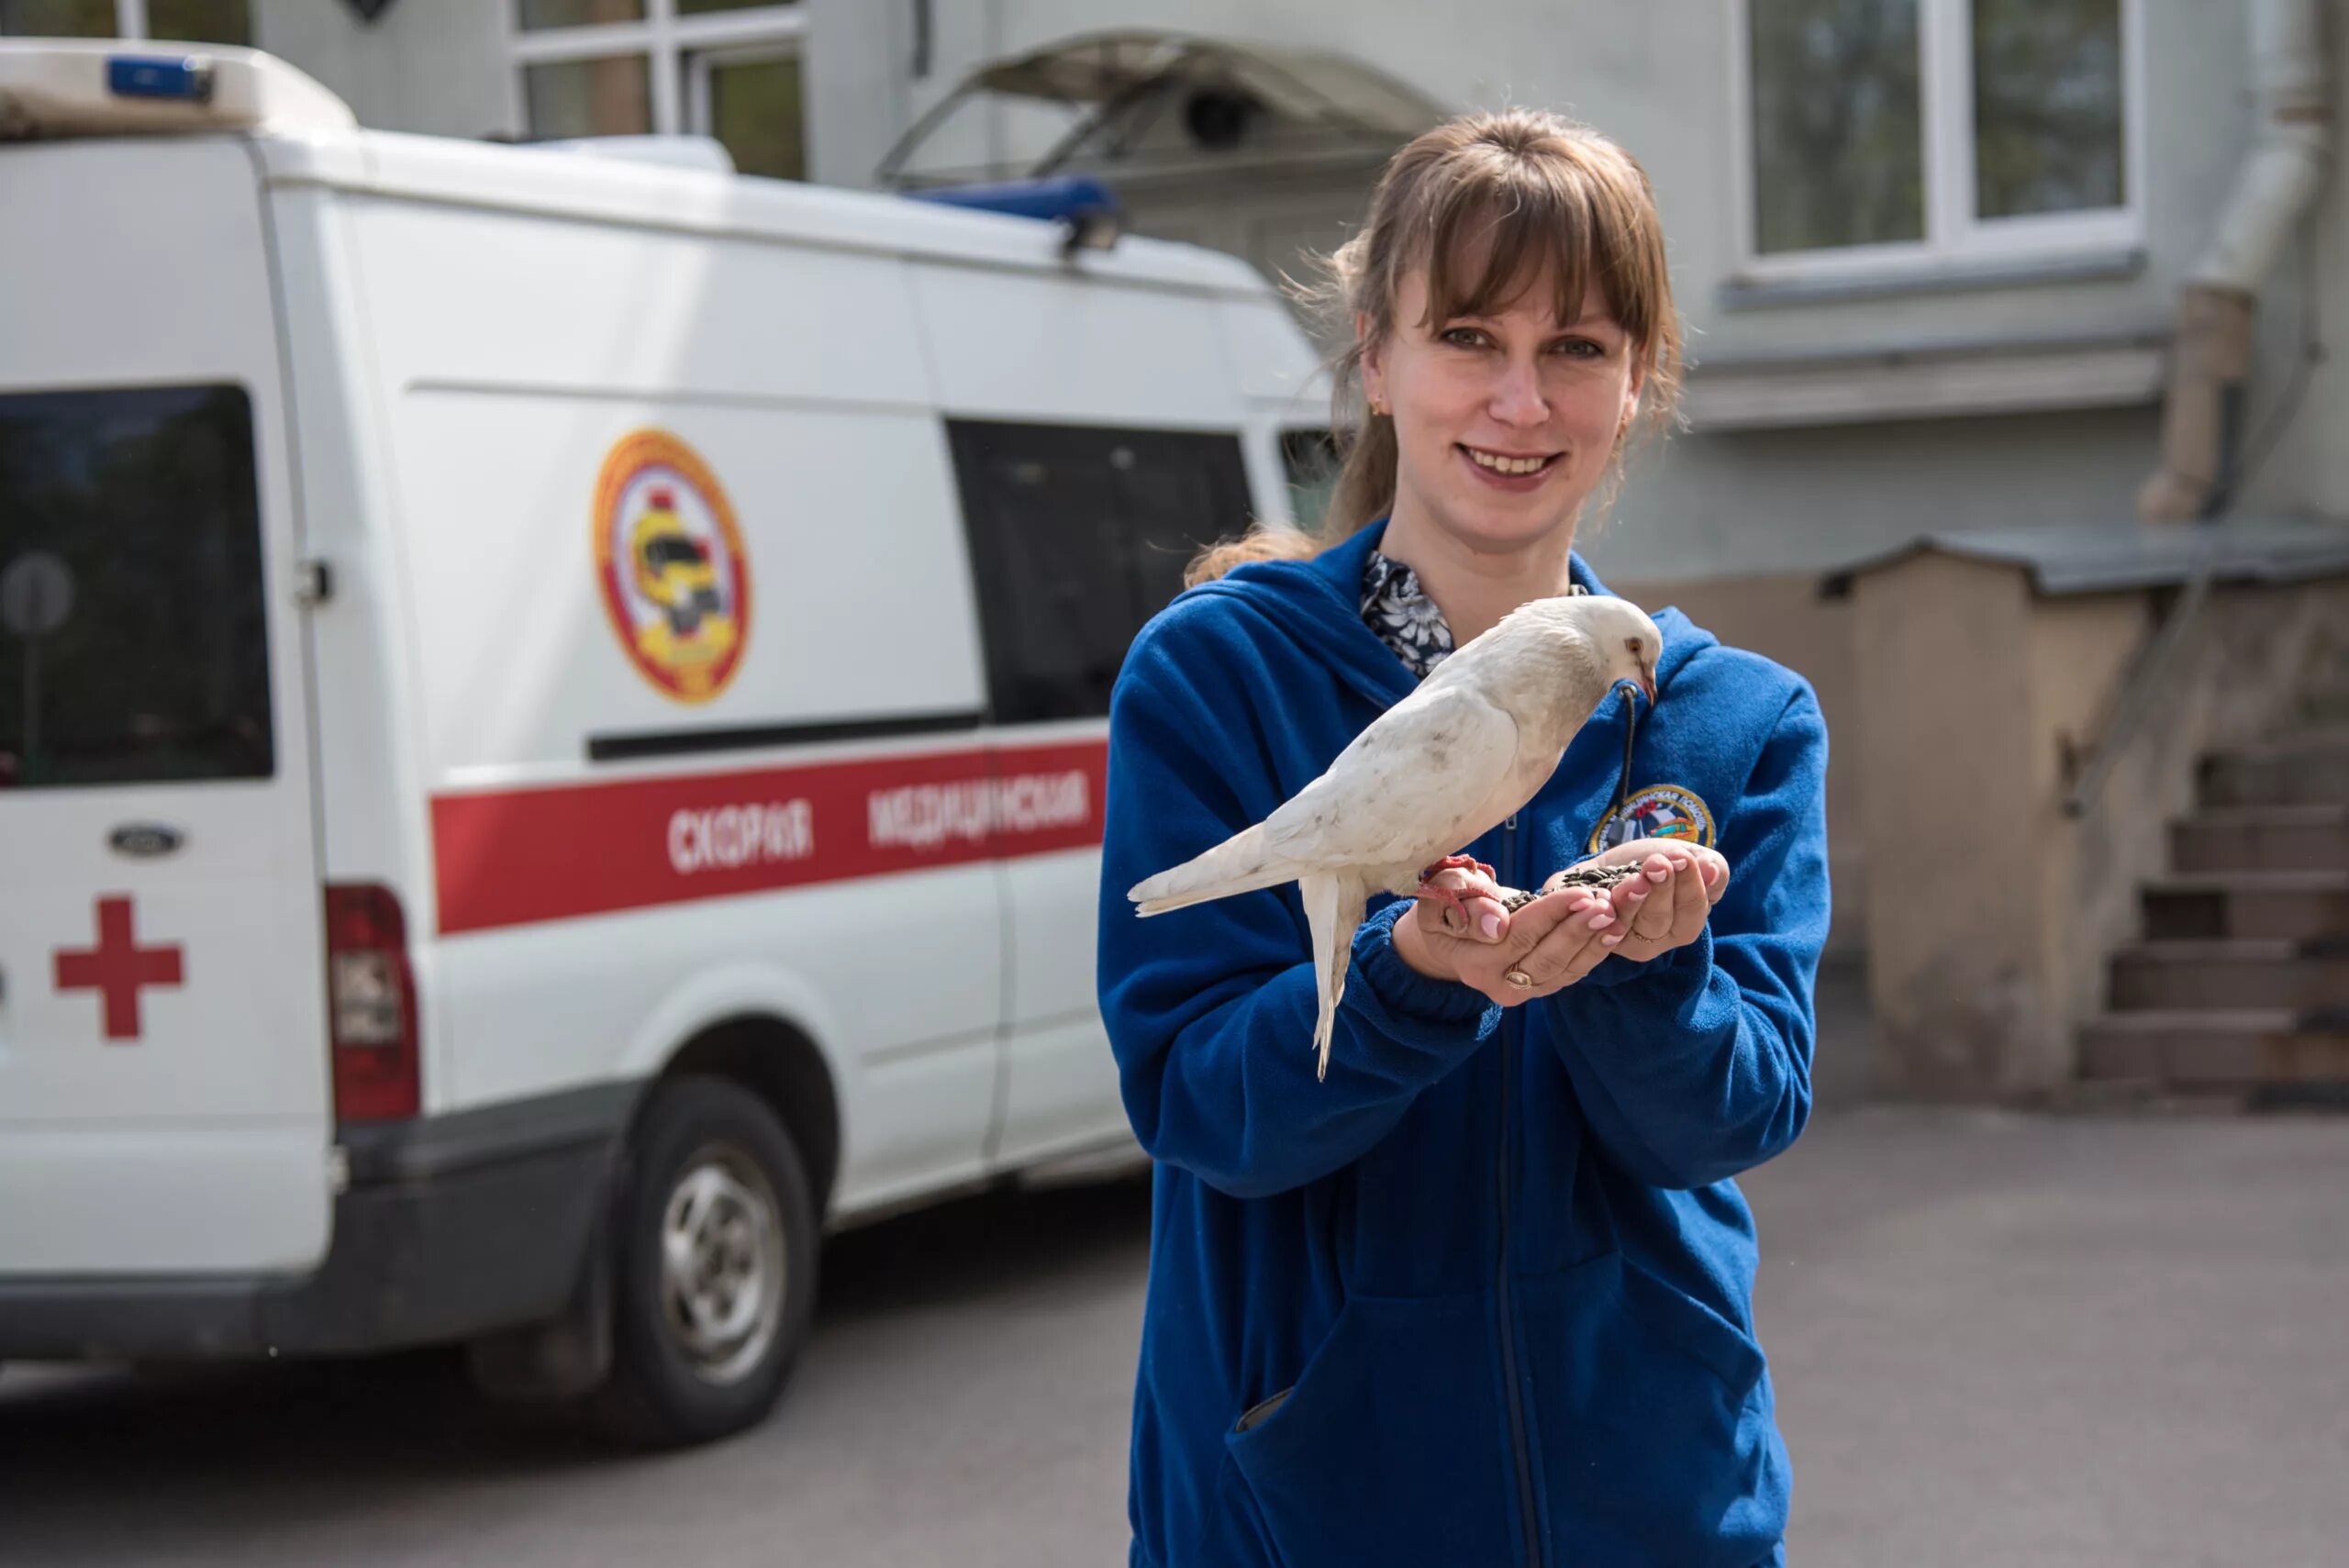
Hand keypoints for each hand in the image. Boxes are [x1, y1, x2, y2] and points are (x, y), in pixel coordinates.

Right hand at [1392, 864, 1620, 1003]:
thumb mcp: (1443, 894)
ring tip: (1617, 912)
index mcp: (1473, 962)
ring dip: (1595, 940)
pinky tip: (1616, 926)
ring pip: (1566, 969)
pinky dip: (1597, 949)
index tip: (1580, 893)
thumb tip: (1496, 926)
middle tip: (1607, 905)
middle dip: (1579, 930)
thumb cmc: (1447, 902)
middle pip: (1547, 958)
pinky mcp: (1543, 986)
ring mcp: (1524, 990)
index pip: (1519, 937)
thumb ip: (1465, 906)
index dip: (1551, 915)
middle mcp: (1500, 985)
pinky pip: (1574, 970)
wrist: (1451, 931)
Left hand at [1555, 838, 1728, 965]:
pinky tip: (1603, 892)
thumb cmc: (1657, 862)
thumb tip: (1713, 869)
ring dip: (1632, 899)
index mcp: (1684, 924)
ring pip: (1629, 925)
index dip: (1690, 885)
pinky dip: (1600, 909)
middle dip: (1660, 889)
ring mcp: (1624, 941)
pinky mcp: (1594, 936)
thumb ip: (1710, 867)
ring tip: (1635, 877)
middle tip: (1657, 864)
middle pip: (1660, 920)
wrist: (1610, 863)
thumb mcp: (1687, 857)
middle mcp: (1656, 940)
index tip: (1683, 857)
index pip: (1692, 910)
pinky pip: (1597, 927)